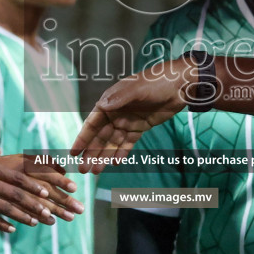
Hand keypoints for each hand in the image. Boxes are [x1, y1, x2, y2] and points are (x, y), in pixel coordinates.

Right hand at [0, 144, 80, 232]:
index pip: (17, 178)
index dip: (33, 186)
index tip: (46, 191)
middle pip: (15, 196)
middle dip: (33, 204)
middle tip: (48, 211)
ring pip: (5, 209)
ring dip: (22, 216)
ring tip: (35, 222)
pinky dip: (1, 224)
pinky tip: (11, 229)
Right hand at [69, 58, 192, 170]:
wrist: (179, 85)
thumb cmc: (156, 82)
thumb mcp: (137, 89)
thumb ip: (120, 99)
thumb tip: (101, 106)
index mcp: (110, 102)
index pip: (92, 123)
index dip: (82, 139)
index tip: (73, 153)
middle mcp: (116, 113)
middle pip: (100, 137)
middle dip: (91, 153)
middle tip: (83, 170)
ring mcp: (127, 121)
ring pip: (112, 142)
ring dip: (104, 156)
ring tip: (96, 171)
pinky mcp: (140, 127)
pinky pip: (128, 142)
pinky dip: (122, 152)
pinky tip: (116, 162)